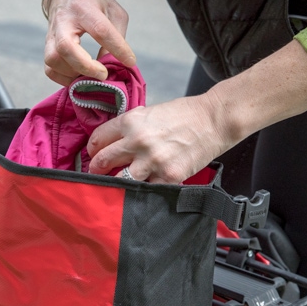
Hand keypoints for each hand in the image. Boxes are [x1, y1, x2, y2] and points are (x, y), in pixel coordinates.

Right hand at [43, 0, 135, 85]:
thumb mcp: (114, 11)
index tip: (129, 61)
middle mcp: (63, 19)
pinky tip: (78, 77)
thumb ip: (117, 37)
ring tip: (91, 76)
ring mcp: (51, 33)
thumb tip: (115, 65)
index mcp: (84, 7)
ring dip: (73, 73)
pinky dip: (63, 78)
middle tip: (103, 74)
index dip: (116, 48)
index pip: (100, 30)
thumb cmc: (94, 2)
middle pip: (66, 47)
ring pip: (53, 59)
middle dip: (86, 66)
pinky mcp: (47, 45)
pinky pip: (49, 68)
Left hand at [87, 41, 306, 183]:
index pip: (98, 139)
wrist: (214, 120)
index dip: (92, 149)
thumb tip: (113, 141)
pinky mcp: (168, 177)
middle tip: (96, 174)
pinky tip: (140, 193)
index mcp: (131, 122)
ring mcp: (152, 161)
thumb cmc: (185, 114)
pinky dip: (143, 193)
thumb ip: (131, 126)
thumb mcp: (151, 111)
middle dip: (96, 169)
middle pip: (103, 161)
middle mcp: (137, 141)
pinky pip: (146, 191)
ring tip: (115, 188)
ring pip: (120, 181)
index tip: (93, 155)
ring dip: (115, 185)